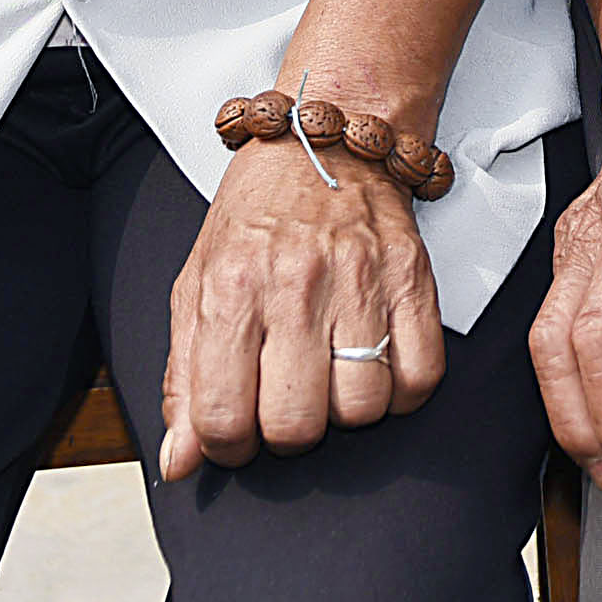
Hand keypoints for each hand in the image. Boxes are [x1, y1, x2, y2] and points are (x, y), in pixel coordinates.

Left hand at [162, 132, 444, 478]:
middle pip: (296, 425)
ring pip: (362, 408)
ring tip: (330, 375)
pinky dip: (401, 390)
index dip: (226, 447)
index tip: (235, 432)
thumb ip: (184, 378)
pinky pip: (420, 376)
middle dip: (286, 433)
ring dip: (345, 410)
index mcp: (231, 288)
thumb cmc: (256, 216)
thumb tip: (181, 461)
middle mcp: (295, 283)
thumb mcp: (196, 286)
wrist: (320, 141)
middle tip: (283, 403)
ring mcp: (360, 279)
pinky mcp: (412, 276)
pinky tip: (376, 364)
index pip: (223, 418)